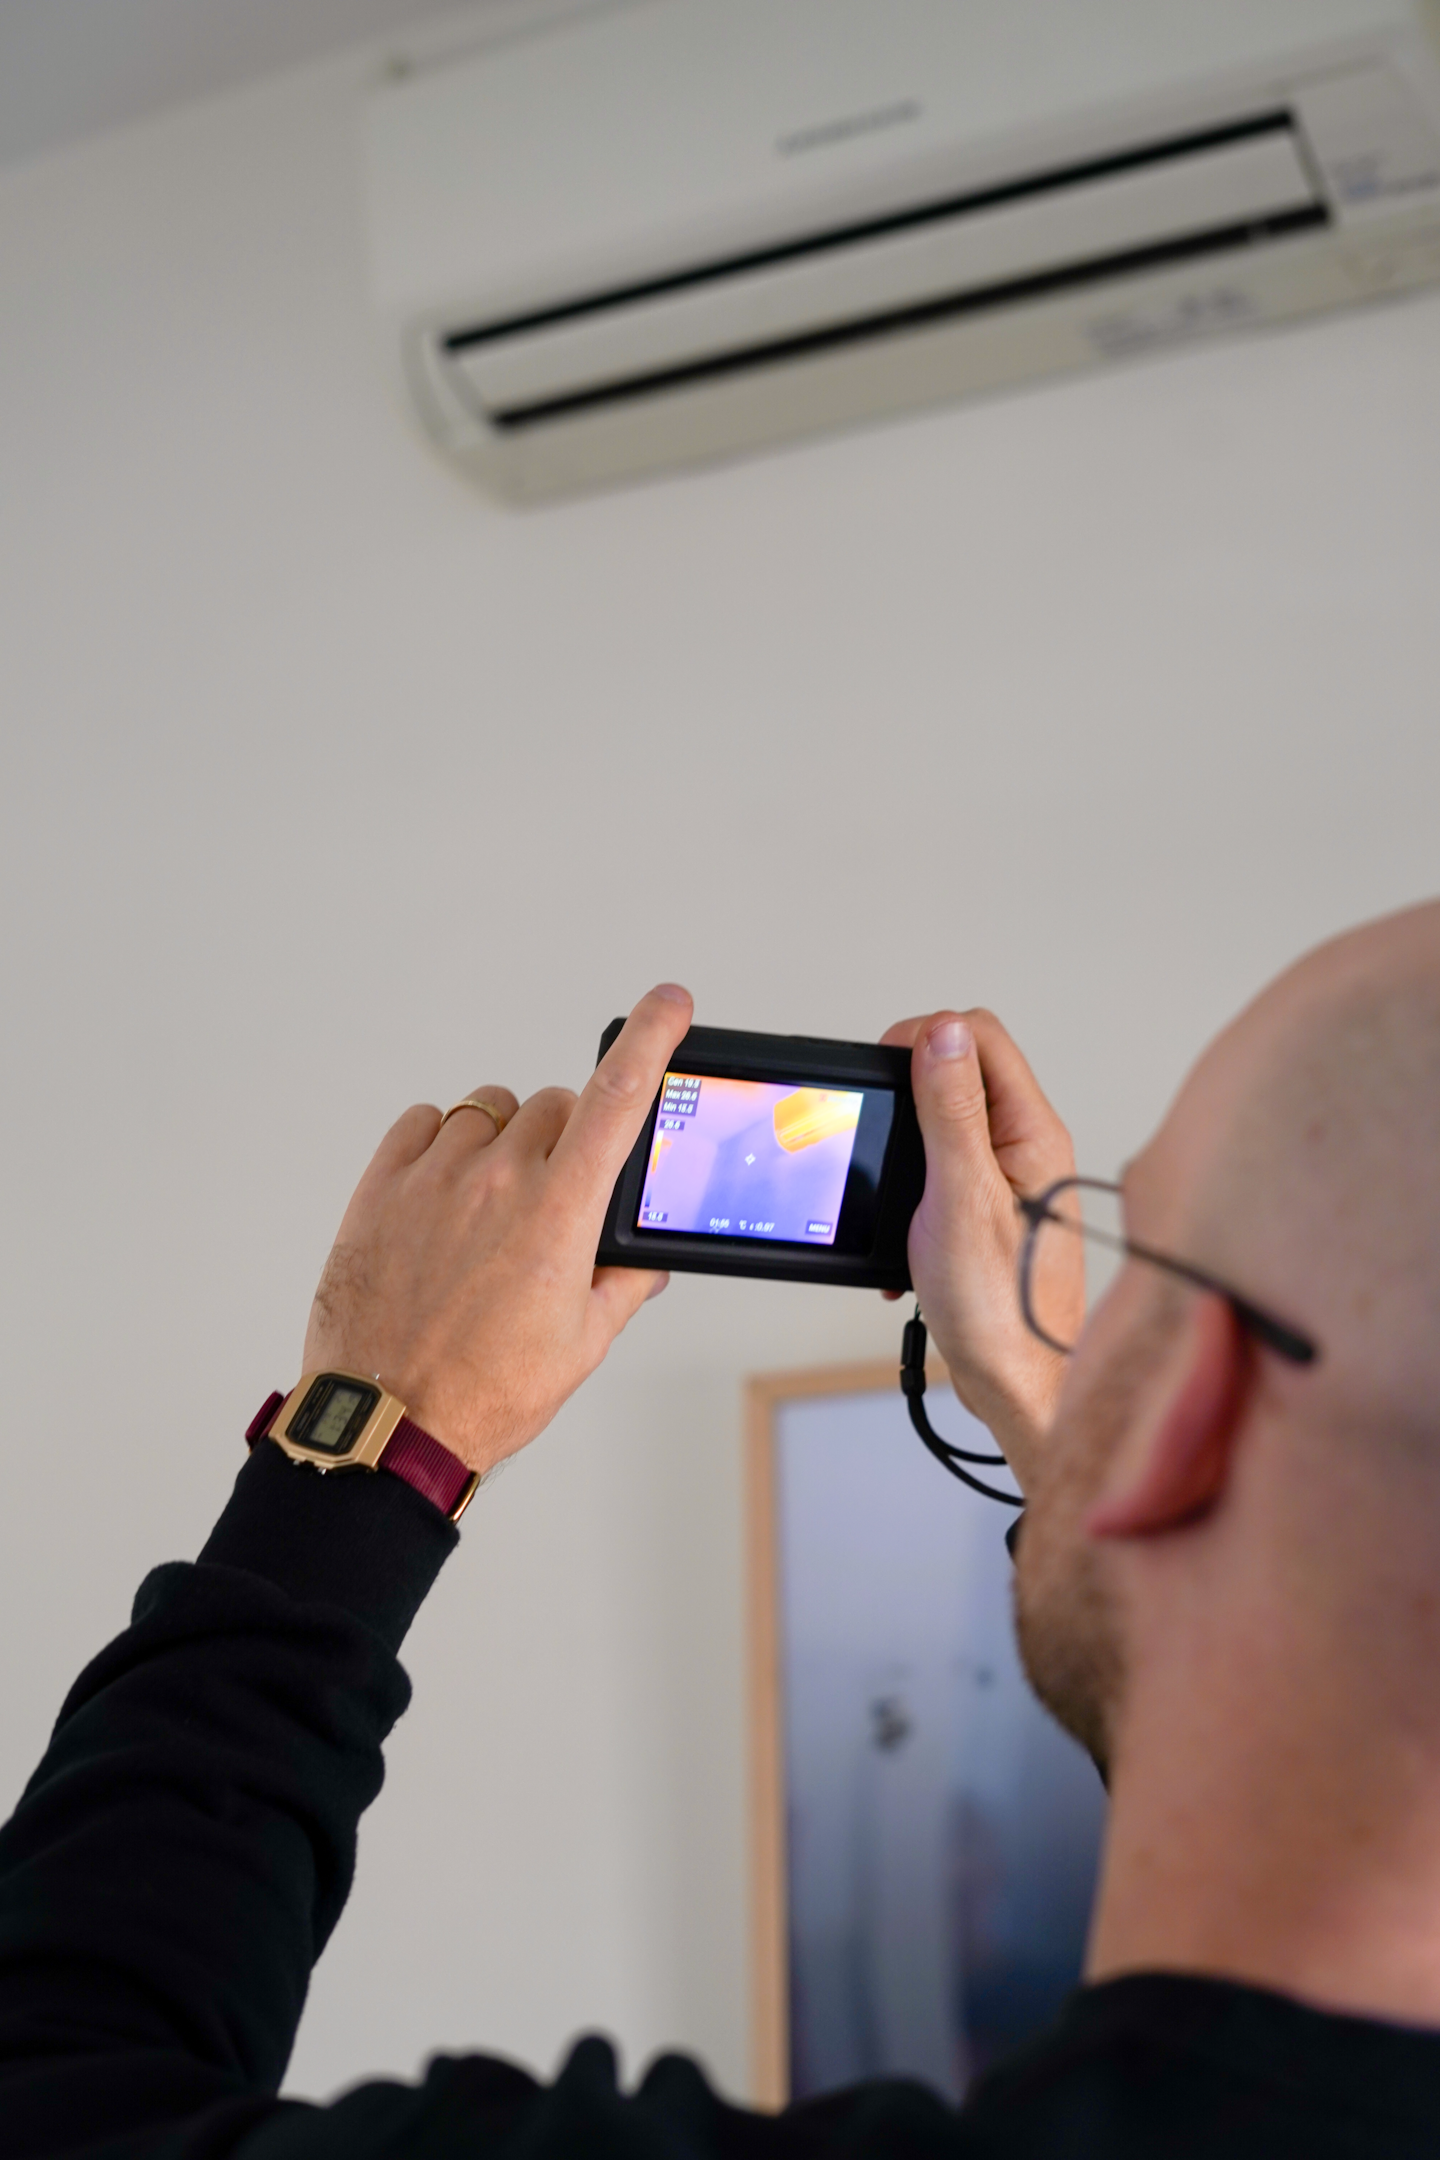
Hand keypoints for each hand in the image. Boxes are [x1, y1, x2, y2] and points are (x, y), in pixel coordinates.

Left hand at [302, 984, 692, 1474]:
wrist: (387, 1423)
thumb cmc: (481, 1392)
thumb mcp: (578, 1345)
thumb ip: (619, 1288)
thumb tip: (642, 1264)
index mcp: (560, 1214)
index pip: (618, 1098)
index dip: (650, 1038)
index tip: (668, 1004)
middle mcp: (499, 1179)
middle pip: (557, 1106)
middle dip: (570, 1138)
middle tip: (558, 1198)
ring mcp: (435, 1179)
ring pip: (491, 1111)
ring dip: (506, 1140)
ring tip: (494, 1205)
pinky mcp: (381, 1188)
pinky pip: (423, 1124)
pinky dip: (443, 1143)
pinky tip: (445, 1192)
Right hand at [880, 1009, 1077, 1487]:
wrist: (1015, 1386)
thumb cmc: (999, 1308)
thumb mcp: (960, 1197)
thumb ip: (951, 1110)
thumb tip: (942, 1033)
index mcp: (1031, 1131)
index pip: (979, 1034)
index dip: (923, 1038)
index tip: (885, 1076)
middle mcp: (1028, 1146)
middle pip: (962, 1069)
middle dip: (909, 1088)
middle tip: (882, 1128)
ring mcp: (1010, 1177)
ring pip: (948, 1119)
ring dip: (908, 1140)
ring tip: (894, 1183)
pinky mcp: (990, 1209)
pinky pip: (944, 1166)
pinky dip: (911, 1184)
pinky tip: (903, 1224)